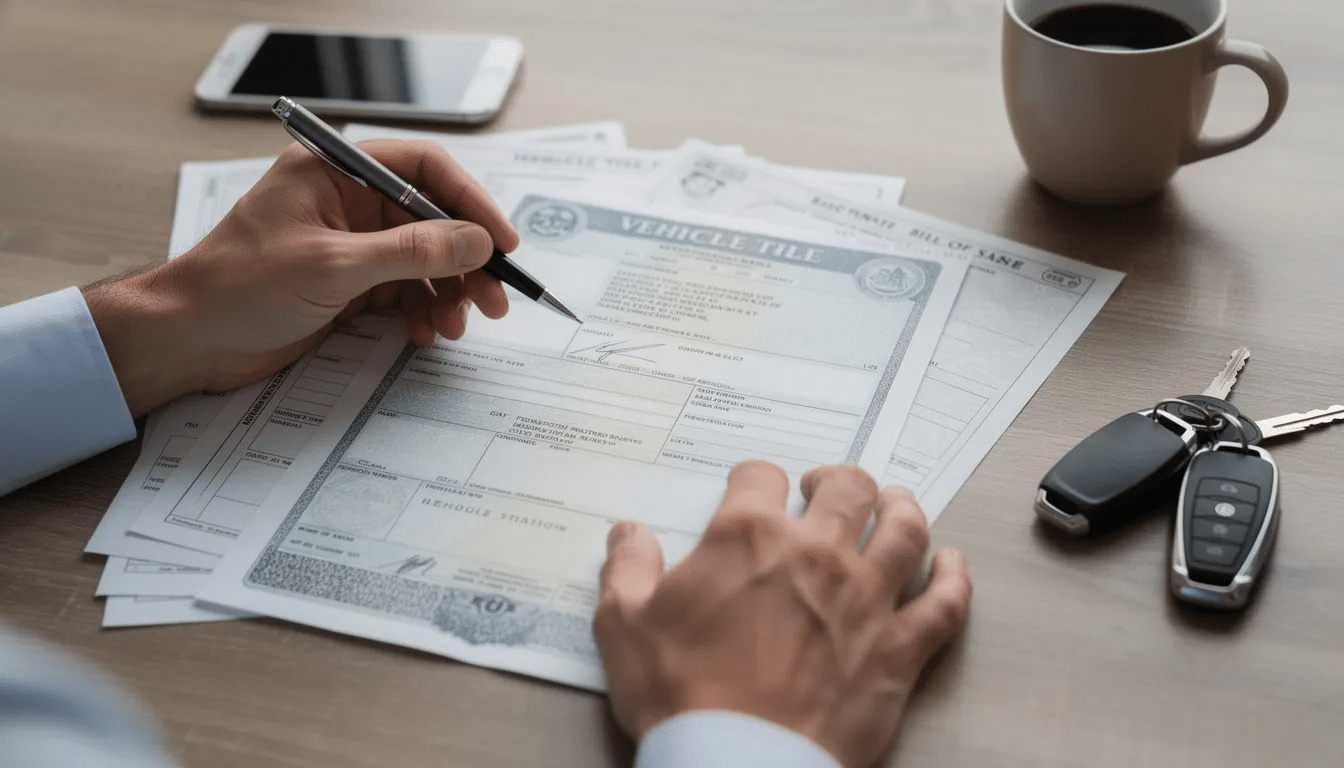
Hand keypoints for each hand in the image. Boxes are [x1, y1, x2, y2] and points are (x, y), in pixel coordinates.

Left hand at [83, 139, 519, 415]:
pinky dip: (422, 311)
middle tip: (495, 299)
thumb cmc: (236, 288)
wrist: (187, 340)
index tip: (502, 242)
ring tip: (455, 325)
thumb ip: (410, 252)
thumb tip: (474, 242)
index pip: (423, 168)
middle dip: (466, 261)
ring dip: (448, 292)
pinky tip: (424, 332)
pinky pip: (404, 290)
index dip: (470, 202)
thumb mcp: (332, 267)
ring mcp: (348, 244)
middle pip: (432, 219)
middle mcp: (346, 201)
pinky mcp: (347, 284)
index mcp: (334, 171)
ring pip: (423, 260)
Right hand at [593, 460, 971, 767]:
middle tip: (826, 487)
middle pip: (848, 488)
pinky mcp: (899, 650)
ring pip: (906, 530)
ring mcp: (866, 600)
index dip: (754, 476)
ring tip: (895, 503)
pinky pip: (945, 603)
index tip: (751, 486)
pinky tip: (952, 563)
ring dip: (902, 508)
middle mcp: (816, 554)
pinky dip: (954, 578)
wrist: (738, 763)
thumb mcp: (625, 624)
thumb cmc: (682, 695)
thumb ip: (627, 568)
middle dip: (837, 479)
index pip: (760, 476)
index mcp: (748, 538)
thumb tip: (627, 533)